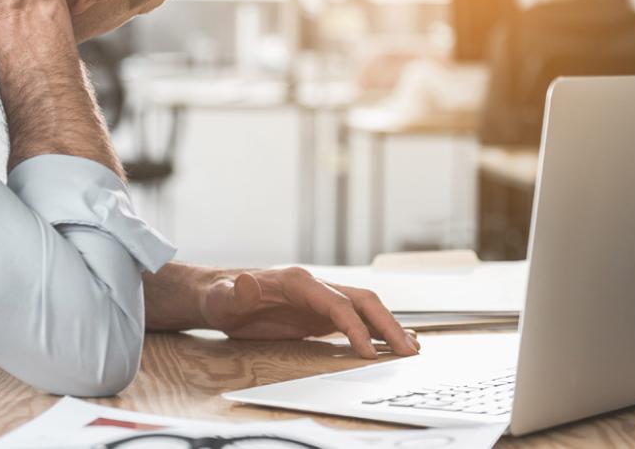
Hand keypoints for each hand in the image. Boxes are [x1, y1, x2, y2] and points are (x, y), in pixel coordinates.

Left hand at [200, 267, 419, 358]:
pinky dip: (377, 331)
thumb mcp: (223, 297)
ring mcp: (322, 300)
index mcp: (299, 282)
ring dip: (389, 327)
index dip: (355, 327)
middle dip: (387, 324)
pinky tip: (393, 344)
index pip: (337, 303)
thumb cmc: (222, 297)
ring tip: (412, 349)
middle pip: (362, 301)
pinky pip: (356, 320)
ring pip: (366, 309)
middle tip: (408, 352)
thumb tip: (245, 283)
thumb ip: (236, 293)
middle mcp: (317, 287)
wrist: (221, 296)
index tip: (369, 352)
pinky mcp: (321, 315)